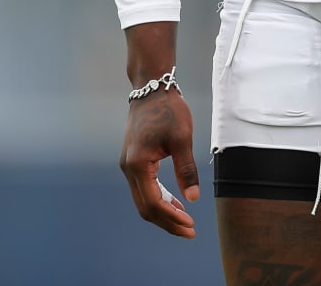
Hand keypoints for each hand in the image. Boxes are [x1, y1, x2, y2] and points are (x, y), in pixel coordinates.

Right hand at [119, 85, 201, 237]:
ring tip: (185, 221)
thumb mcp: (182, 138)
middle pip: (145, 207)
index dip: (171, 218)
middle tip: (189, 231)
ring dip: (163, 213)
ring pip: (143, 200)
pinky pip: (143, 188)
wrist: (151, 89)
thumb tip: (192, 199)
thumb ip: (186, 170)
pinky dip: (159, 199)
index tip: (190, 225)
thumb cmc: (168, 110)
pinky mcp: (133, 161)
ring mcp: (128, 165)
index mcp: (138, 164)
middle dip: (167, 222)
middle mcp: (128, 168)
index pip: (153, 203)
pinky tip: (175, 203)